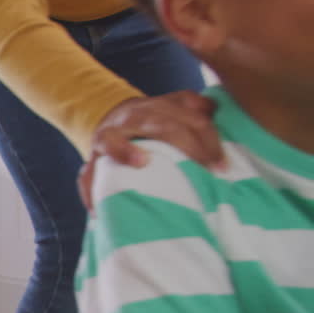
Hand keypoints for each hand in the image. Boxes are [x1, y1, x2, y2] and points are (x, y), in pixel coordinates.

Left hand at [78, 92, 221, 209]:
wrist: (113, 114)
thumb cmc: (108, 149)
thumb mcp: (94, 168)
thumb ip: (92, 187)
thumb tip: (97, 214)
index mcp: (108, 136)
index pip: (112, 141)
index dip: (125, 151)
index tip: (142, 163)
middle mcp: (132, 117)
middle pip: (164, 126)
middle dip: (190, 147)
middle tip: (209, 171)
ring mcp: (154, 104)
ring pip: (186, 115)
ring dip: (208, 138)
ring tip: (221, 163)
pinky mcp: (171, 98)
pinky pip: (194, 99)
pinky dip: (209, 111)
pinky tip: (221, 129)